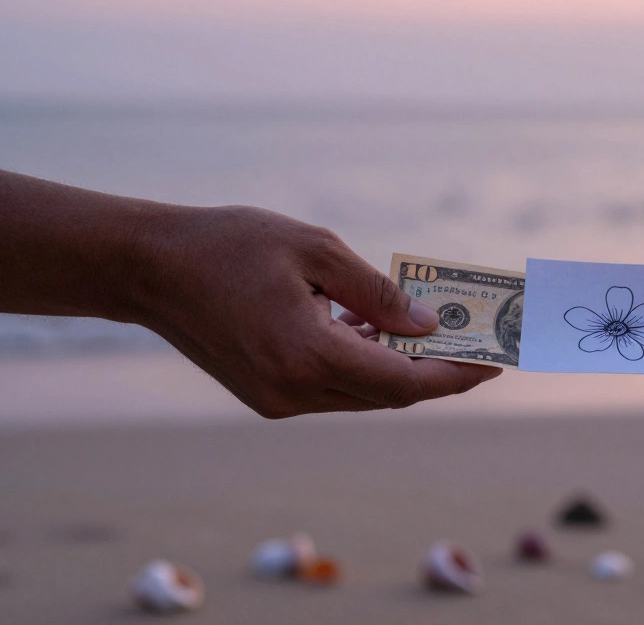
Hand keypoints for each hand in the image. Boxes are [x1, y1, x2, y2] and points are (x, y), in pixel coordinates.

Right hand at [130, 206, 500, 417]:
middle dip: (437, 370)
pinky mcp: (266, 397)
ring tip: (433, 329)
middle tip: (478, 342)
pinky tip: (376, 330)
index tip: (495, 363)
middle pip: (389, 393)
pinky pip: (334, 388)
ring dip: (400, 366)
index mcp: (308, 355)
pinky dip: (364, 364)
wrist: (148, 267)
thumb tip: (426, 325)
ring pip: (362, 394)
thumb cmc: (229, 243)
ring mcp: (277, 400)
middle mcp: (294, 390)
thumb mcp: (314, 248)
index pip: (404, 382)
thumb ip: (375, 292)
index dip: (455, 375)